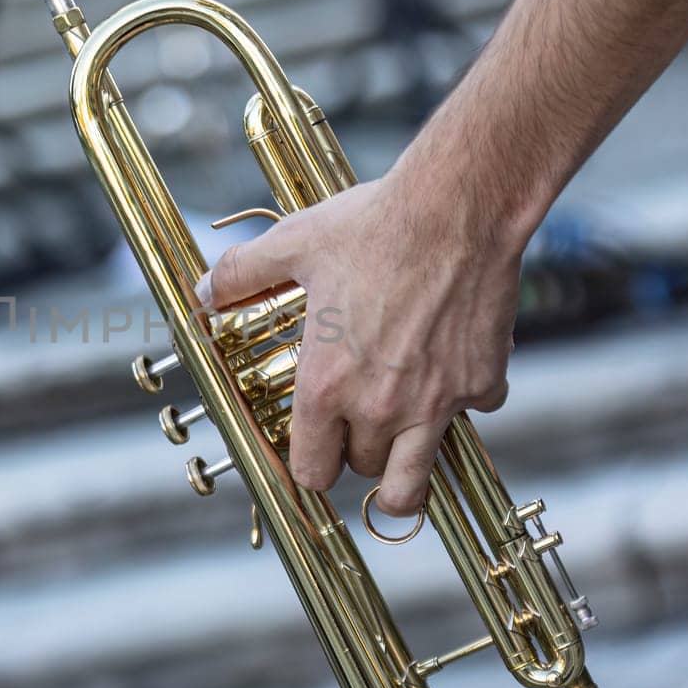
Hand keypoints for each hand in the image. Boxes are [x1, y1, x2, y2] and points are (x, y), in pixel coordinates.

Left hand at [197, 163, 521, 515]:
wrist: (458, 208)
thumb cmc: (373, 226)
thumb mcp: (292, 245)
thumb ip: (242, 274)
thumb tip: (206, 291)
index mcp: (327, 385)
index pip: (311, 470)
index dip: (309, 466)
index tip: (316, 454)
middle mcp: (380, 406)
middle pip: (363, 469)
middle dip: (357, 454)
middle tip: (358, 428)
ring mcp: (436, 401)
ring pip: (416, 479)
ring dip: (406, 470)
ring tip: (402, 452)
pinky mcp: (481, 383)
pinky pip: (472, 415)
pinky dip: (463, 402)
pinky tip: (453, 369)